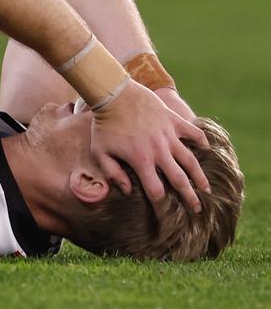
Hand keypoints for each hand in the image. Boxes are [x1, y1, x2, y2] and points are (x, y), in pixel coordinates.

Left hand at [90, 80, 209, 211]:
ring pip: (191, 160)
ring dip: (200, 176)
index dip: (160, 204)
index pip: (156, 190)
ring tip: (207, 188)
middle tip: (198, 209)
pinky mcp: (173, 121)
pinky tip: (207, 150)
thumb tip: (127, 190)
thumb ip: (113, 173)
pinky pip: (192, 133)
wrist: (114, 94)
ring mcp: (169, 135)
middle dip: (189, 197)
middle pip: (179, 180)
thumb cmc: (104, 124)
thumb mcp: (100, 152)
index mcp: (141, 160)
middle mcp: (159, 151)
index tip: (165, 213)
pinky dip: (201, 141)